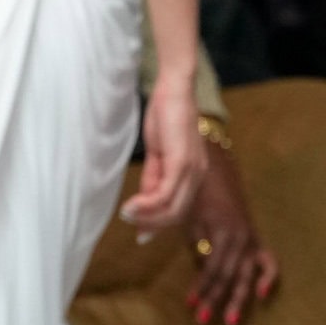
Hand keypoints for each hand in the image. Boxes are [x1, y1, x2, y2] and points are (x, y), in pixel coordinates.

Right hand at [121, 76, 205, 235]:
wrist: (174, 90)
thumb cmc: (166, 117)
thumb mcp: (157, 153)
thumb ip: (153, 178)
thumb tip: (143, 202)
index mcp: (193, 174)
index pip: (179, 209)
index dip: (159, 224)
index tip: (140, 234)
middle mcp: (198, 175)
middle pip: (178, 214)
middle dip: (152, 224)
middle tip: (130, 223)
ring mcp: (192, 170)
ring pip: (173, 208)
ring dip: (148, 217)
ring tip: (127, 214)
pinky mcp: (182, 163)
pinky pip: (166, 194)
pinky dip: (147, 204)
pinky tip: (131, 205)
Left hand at [183, 139, 278, 324]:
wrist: (214, 162)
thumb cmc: (194, 188)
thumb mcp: (185, 212)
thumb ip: (182, 234)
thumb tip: (169, 251)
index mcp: (222, 230)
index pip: (212, 268)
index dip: (202, 288)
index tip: (190, 304)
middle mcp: (240, 236)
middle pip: (229, 275)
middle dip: (216, 299)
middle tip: (203, 319)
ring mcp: (249, 237)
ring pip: (244, 273)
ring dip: (237, 298)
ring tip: (229, 321)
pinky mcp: (253, 235)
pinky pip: (266, 259)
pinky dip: (267, 276)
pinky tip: (262, 293)